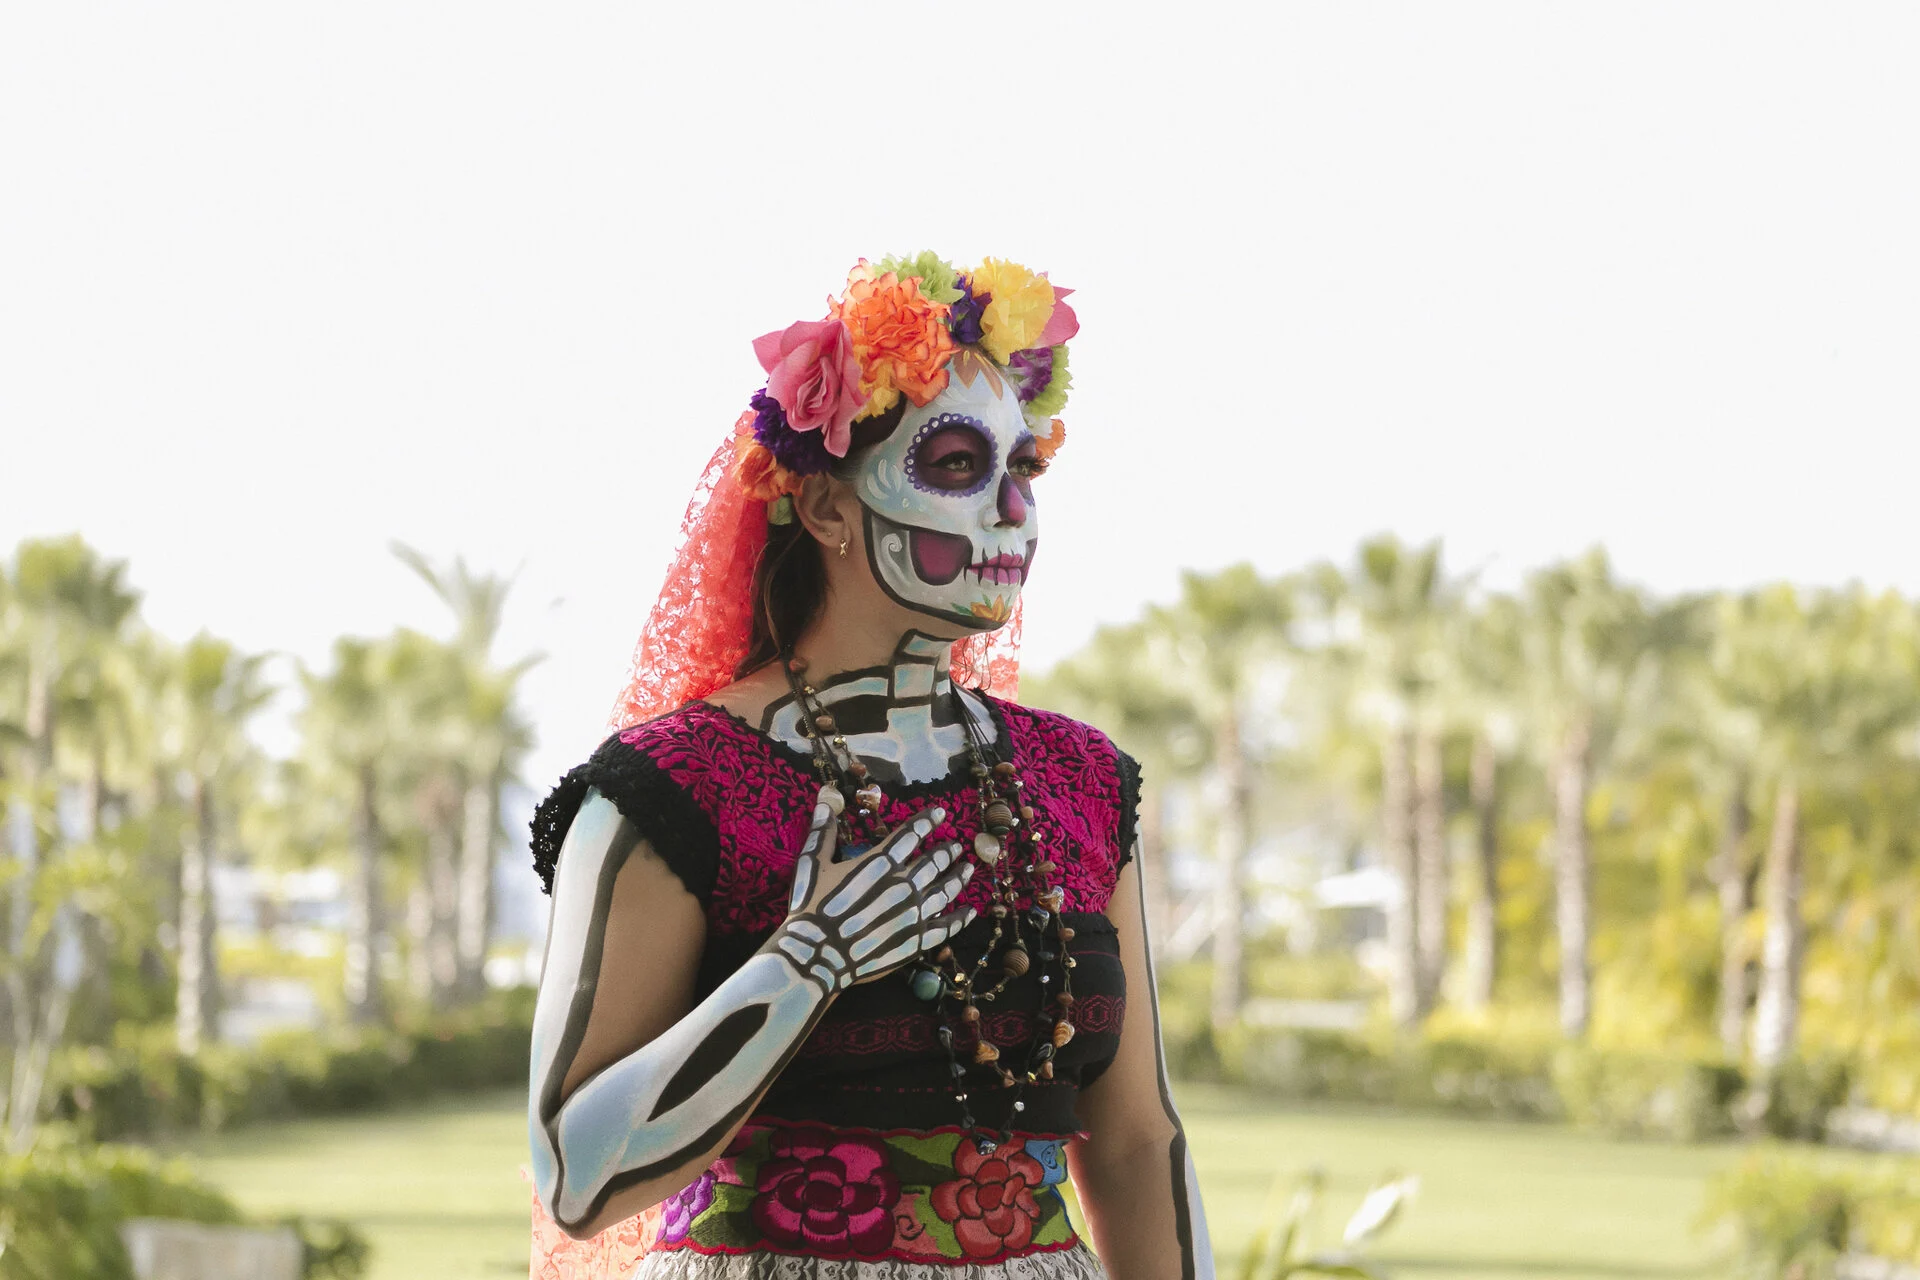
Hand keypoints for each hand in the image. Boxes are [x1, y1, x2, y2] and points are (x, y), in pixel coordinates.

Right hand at [773, 792, 974, 992]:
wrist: (816, 956)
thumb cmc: (811, 908)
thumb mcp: (811, 864)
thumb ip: (823, 832)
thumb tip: (824, 798)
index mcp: (881, 862)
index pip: (911, 834)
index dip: (928, 821)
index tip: (942, 813)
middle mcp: (904, 884)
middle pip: (934, 861)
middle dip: (947, 850)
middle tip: (957, 844)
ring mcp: (914, 914)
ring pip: (945, 890)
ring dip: (958, 877)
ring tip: (969, 868)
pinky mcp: (916, 941)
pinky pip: (946, 928)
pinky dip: (960, 919)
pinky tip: (971, 912)